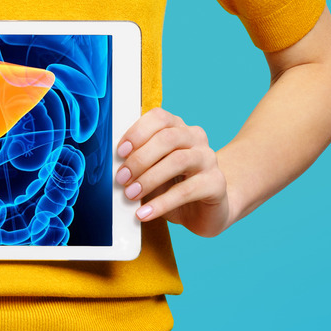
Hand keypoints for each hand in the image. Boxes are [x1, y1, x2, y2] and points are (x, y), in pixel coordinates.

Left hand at [115, 108, 230, 236]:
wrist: (206, 209)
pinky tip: (146, 213)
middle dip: (140, 159)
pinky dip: (162, 203)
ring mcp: (209, 159)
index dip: (137, 132)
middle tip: (121, 178)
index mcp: (177, 128)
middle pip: (167, 138)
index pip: (159, 118)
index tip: (120, 152)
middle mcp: (196, 138)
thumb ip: (137, 163)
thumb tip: (115, 167)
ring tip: (131, 195)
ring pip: (178, 161)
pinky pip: (187, 191)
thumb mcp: (151, 170)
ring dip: (149, 178)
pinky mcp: (216, 183)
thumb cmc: (173, 185)